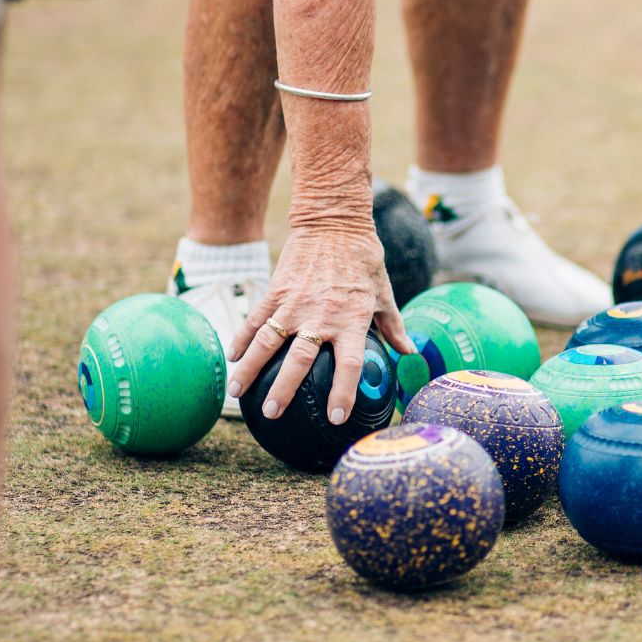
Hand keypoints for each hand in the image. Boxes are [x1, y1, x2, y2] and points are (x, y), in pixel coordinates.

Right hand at [227, 225, 411, 423]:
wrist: (334, 223)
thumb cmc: (364, 261)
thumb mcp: (384, 294)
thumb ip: (394, 327)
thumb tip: (409, 352)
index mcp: (351, 320)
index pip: (349, 365)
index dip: (343, 393)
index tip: (335, 417)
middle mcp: (321, 316)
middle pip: (299, 360)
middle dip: (284, 390)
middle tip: (273, 412)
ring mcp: (294, 304)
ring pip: (267, 343)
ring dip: (251, 370)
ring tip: (238, 394)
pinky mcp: (276, 291)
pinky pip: (255, 319)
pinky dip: (241, 339)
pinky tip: (232, 359)